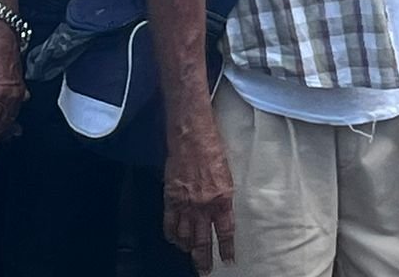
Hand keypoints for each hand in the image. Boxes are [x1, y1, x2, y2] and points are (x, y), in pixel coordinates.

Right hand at [163, 121, 235, 273]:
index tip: (228, 260)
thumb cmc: (213, 148)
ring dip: (188, 249)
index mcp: (223, 199)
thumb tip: (220, 212)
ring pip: (185, 235)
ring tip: (190, 257)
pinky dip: (172, 235)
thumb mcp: (227, 174)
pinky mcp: (171, 197)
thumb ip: (223, 196)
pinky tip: (174, 241)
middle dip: (205, 258)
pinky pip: (170, 223)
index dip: (226, 248)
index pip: (225, 232)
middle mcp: (204, 205)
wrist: (192, 135)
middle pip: (203, 240)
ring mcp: (186, 203)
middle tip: (205, 271)